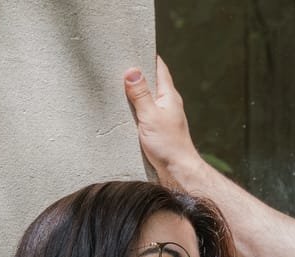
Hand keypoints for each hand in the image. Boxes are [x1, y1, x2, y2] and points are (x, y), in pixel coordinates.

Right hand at [123, 57, 202, 185]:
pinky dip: (135, 108)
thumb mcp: (150, 116)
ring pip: (147, 98)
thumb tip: (132, 71)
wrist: (178, 171)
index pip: (159, 67)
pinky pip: (145, 112)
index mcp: (169, 96)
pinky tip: (123, 111)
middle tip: (118, 66)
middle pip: (152, 81)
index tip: (132, 47)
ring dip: (134, 92)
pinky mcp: (158, 129)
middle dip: (137, 73)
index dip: (147, 55)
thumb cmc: (168, 145)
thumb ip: (140, 94)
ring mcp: (164, 116)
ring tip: (116, 87)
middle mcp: (168, 103)